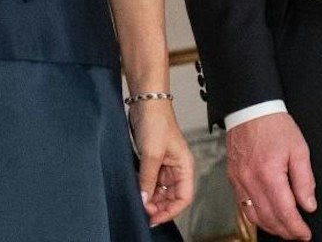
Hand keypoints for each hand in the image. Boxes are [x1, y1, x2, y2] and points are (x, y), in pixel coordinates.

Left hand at [129, 99, 195, 225]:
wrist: (146, 104)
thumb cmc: (156, 123)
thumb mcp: (151, 154)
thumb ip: (148, 180)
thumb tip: (144, 201)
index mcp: (185, 167)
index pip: (184, 197)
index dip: (171, 211)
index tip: (154, 217)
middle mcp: (177, 169)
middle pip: (172, 197)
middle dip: (159, 206)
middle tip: (142, 209)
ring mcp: (165, 166)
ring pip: (160, 191)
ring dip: (150, 199)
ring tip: (138, 200)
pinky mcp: (153, 162)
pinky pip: (151, 182)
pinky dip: (144, 189)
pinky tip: (136, 190)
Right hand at [226, 112, 316, 239]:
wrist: (250, 110)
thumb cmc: (275, 126)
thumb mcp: (299, 149)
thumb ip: (304, 180)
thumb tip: (309, 205)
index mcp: (269, 173)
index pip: (284, 210)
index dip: (296, 227)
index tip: (305, 234)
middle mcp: (250, 181)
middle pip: (268, 217)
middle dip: (285, 231)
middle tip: (298, 236)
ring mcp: (239, 181)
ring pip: (254, 215)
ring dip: (271, 227)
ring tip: (285, 230)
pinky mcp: (233, 179)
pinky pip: (243, 205)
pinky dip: (256, 217)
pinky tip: (267, 218)